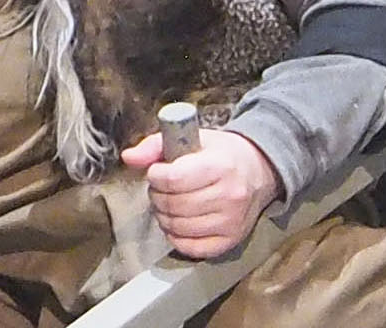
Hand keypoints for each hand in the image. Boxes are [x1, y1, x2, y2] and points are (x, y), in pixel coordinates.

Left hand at [120, 127, 280, 257]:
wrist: (257, 172)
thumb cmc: (219, 153)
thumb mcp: (192, 137)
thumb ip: (156, 146)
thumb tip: (128, 158)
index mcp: (220, 166)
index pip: (174, 179)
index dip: (156, 176)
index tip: (156, 172)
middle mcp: (229, 196)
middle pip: (174, 204)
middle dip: (157, 195)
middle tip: (160, 188)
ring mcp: (231, 222)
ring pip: (179, 227)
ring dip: (163, 215)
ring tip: (167, 203)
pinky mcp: (231, 241)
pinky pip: (191, 248)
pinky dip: (175, 237)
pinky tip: (176, 222)